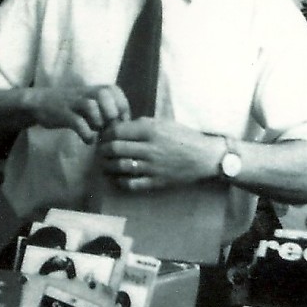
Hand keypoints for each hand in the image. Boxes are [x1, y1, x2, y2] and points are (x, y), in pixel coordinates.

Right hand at [30, 85, 129, 143]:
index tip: (117, 127)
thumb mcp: (93, 102)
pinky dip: (86, 134)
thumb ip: (110, 110)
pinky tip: (88, 140)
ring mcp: (74, 101)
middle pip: (107, 97)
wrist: (41, 102)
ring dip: (98, 124)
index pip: (120, 97)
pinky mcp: (63, 113)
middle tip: (108, 131)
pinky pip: (78, 123)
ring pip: (92, 107)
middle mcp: (87, 92)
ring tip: (96, 133)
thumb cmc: (73, 106)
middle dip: (111, 117)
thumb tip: (128, 126)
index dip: (123, 115)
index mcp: (98, 88)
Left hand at [96, 118, 222, 191]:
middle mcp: (149, 148)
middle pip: (115, 148)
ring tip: (104, 164)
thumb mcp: (164, 123)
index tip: (104, 136)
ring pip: (120, 166)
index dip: (106, 134)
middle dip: (103, 150)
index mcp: (151, 130)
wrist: (205, 157)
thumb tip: (120, 127)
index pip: (118, 131)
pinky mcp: (156, 181)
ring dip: (107, 165)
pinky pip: (131, 183)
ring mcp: (152, 166)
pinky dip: (119, 181)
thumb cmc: (184, 137)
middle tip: (101, 150)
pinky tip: (116, 178)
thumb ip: (142, 124)